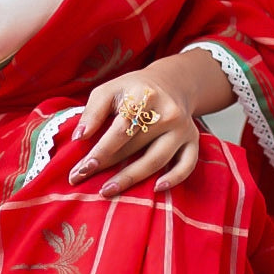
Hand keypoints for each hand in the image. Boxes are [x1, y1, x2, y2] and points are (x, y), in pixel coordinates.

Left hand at [68, 51, 231, 198]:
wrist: (171, 83)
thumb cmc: (133, 90)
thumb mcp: (109, 90)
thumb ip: (93, 112)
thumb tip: (80, 137)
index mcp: (145, 97)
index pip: (120, 129)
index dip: (101, 150)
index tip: (83, 167)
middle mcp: (167, 113)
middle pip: (136, 146)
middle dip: (107, 166)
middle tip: (82, 180)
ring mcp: (183, 128)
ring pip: (157, 160)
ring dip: (131, 178)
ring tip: (108, 190)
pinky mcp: (193, 140)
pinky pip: (187, 165)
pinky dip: (174, 179)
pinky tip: (157, 189)